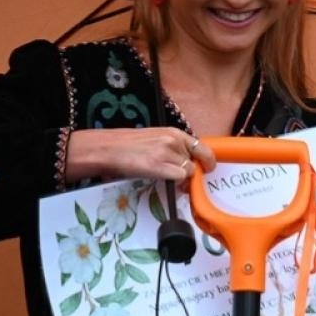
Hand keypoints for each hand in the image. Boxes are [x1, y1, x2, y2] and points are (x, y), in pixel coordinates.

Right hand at [65, 127, 217, 182]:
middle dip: (192, 172)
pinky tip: (164, 180)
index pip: (202, 147)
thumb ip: (174, 147)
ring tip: (169, 178)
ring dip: (183, 179)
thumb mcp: (156, 139)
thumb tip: (189, 162)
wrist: (107, 148)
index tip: (208, 168)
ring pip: (189, 171)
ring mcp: (166, 152)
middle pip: (196, 162)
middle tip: (183, 179)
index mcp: (173, 132)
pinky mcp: (158, 165)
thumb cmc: (128, 145)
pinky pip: (180, 177)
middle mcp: (173, 140)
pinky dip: (176, 183)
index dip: (207, 160)